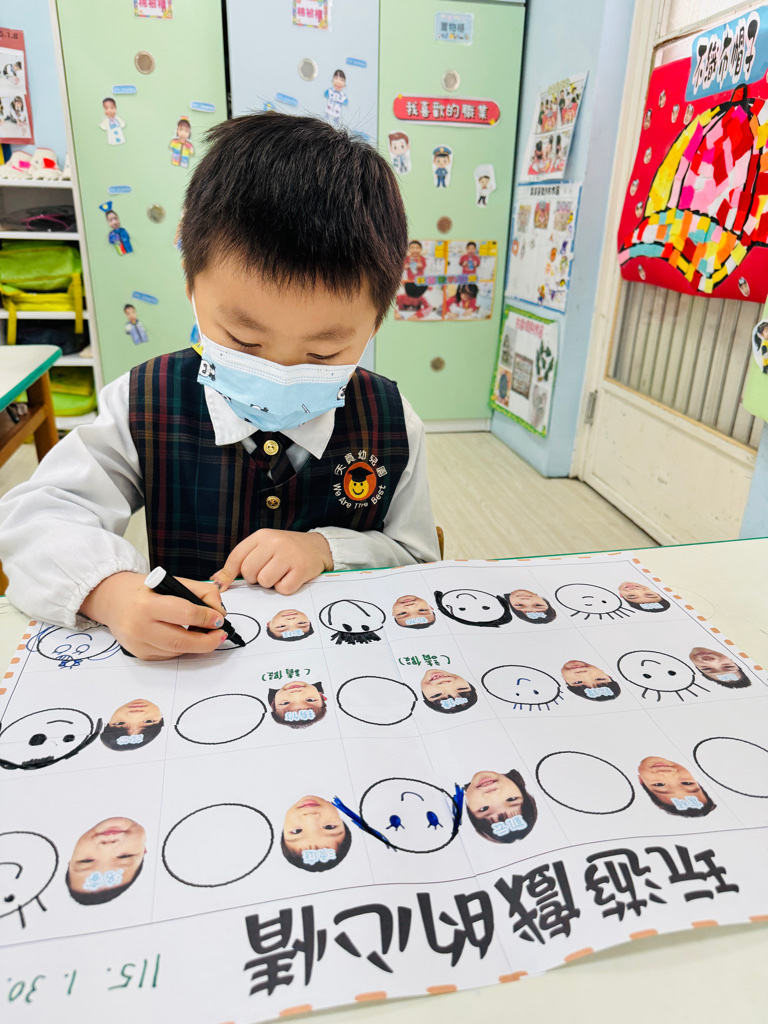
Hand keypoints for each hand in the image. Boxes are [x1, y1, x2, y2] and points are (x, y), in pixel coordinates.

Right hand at [80, 571, 227, 660]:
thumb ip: (200, 592)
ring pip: (177, 651)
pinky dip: (181, 648)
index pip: (184, 613)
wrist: (112, 600)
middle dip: (207, 641)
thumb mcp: (172, 581)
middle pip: (181, 642)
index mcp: (147, 604)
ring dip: (196, 645)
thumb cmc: (144, 589)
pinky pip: (168, 655)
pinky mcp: (140, 654)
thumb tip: (219, 612)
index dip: (206, 618)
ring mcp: (138, 644)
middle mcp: (139, 626)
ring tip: (206, 634)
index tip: (218, 619)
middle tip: (221, 635)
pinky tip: (184, 637)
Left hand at [212, 529, 332, 594]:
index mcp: (261, 536)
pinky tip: (290, 578)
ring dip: (270, 584)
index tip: (222, 586)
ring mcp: (288, 555)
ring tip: (279, 574)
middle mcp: (274, 542)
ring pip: (264, 582)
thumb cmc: (286, 550)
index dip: (227, 575)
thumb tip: (217, 580)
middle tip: (266, 572)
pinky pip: (282, 589)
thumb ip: (241, 562)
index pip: (236, 557)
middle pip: (249, 572)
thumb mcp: (263, 548)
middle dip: (254, 578)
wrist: (317, 547)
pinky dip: (284, 588)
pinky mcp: (301, 569)